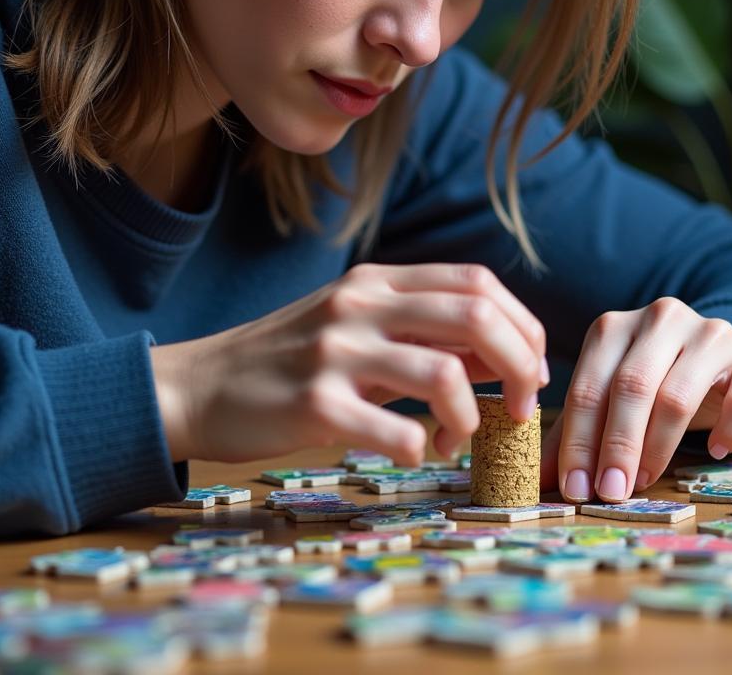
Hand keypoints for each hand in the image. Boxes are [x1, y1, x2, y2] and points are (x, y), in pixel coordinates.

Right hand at [150, 262, 547, 463]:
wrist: (199, 385)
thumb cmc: (291, 359)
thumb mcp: (356, 325)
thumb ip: (424, 331)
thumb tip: (507, 354)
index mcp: (376, 280)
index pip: (476, 283)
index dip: (521, 324)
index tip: (531, 367)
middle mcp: (359, 304)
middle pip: (475, 316)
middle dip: (520, 364)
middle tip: (520, 405)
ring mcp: (335, 352)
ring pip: (444, 374)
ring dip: (471, 418)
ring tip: (455, 437)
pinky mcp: (314, 406)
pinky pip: (399, 432)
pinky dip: (423, 449)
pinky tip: (415, 451)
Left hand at [541, 297, 731, 502]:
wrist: (723, 360)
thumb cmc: (656, 383)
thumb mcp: (613, 398)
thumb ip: (576, 432)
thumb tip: (539, 480)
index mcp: (614, 326)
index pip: (588, 386)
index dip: (578, 440)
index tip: (574, 487)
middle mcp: (659, 319)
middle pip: (631, 387)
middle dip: (616, 446)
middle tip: (610, 492)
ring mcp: (709, 333)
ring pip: (678, 394)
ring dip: (659, 446)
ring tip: (647, 481)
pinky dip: (726, 431)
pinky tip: (713, 452)